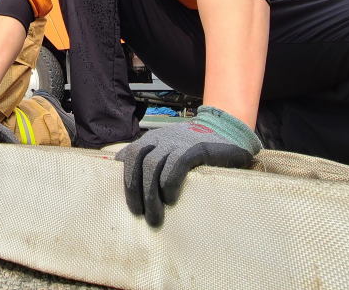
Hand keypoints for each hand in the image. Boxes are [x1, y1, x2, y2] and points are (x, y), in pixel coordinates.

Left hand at [116, 106, 259, 226]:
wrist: (226, 131)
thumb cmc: (196, 150)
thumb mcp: (172, 152)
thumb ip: (156, 164)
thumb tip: (138, 190)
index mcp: (152, 140)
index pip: (128, 154)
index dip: (121, 175)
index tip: (121, 197)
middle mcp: (161, 138)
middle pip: (136, 159)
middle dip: (133, 189)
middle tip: (138, 214)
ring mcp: (177, 141)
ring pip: (152, 164)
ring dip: (149, 193)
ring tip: (154, 217)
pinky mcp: (196, 147)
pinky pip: (176, 163)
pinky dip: (169, 182)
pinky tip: (171, 199)